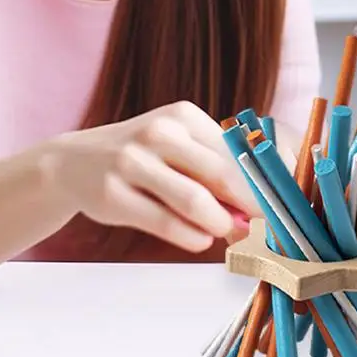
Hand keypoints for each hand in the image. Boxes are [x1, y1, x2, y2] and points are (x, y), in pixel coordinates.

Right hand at [43, 101, 260, 252]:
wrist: (73, 161)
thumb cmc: (143, 156)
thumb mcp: (178, 146)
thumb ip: (216, 170)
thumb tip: (260, 206)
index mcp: (183, 115)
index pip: (236, 150)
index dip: (263, 180)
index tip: (283, 202)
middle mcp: (159, 133)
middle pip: (221, 175)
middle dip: (250, 206)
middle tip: (267, 227)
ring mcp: (132, 161)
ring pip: (195, 200)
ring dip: (221, 223)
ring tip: (230, 233)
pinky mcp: (113, 194)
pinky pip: (164, 222)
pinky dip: (191, 236)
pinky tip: (201, 240)